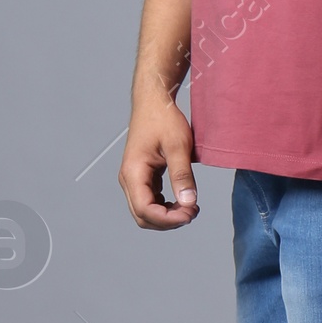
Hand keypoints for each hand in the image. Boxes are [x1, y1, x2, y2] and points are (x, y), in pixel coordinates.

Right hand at [119, 96, 198, 230]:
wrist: (154, 101)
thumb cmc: (163, 119)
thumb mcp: (178, 146)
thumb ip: (182, 176)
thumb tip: (188, 202)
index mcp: (133, 172)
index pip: (145, 210)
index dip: (168, 219)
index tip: (190, 213)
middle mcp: (128, 179)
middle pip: (142, 216)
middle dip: (168, 221)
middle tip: (193, 211)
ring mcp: (133, 179)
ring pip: (145, 212)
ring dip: (167, 216)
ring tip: (190, 207)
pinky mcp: (141, 177)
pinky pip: (149, 201)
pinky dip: (164, 207)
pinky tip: (182, 200)